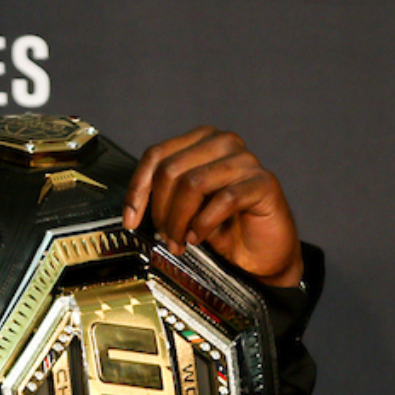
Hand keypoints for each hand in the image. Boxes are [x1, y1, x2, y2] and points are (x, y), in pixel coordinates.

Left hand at [122, 126, 303, 287]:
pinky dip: (203, 223)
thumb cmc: (223, 227)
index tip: (130, 219)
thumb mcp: (184, 207)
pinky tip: (198, 237)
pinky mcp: (263, 182)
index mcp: (199, 141)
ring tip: (179, 241)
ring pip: (193, 183)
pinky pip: (224, 199)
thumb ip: (164, 195)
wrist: (262, 254)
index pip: (155, 155)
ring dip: (179, 220)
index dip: (137, 189)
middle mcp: (223, 142)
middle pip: (170, 169)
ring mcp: (246, 160)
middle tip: (164, 236)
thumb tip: (132, 208)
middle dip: (160, 210)